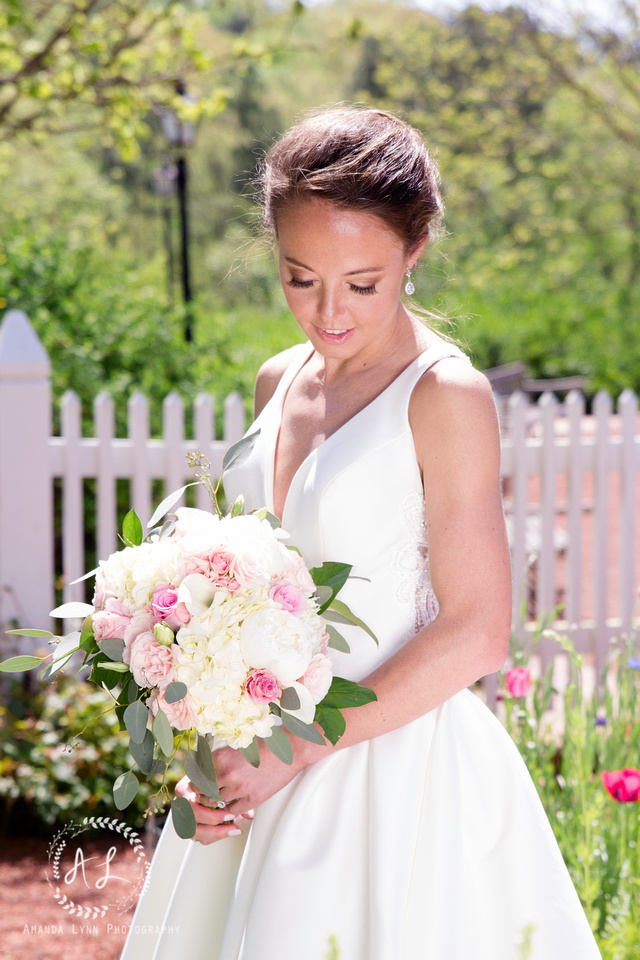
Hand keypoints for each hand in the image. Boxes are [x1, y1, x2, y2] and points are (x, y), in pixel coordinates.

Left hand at [175, 734, 317, 845]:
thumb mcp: (237, 747)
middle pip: (204, 791)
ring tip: (216, 801)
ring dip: (215, 803)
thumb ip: (219, 759)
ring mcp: (240, 788)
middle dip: (202, 794)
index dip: (195, 781)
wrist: (290, 750)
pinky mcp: (253, 799)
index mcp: (221, 757)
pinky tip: (232, 806)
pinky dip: (230, 810)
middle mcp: (227, 773)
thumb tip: (203, 768)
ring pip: (217, 803)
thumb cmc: (264, 745)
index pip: (197, 775)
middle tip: (202, 796)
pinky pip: (233, 811)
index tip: (196, 784)